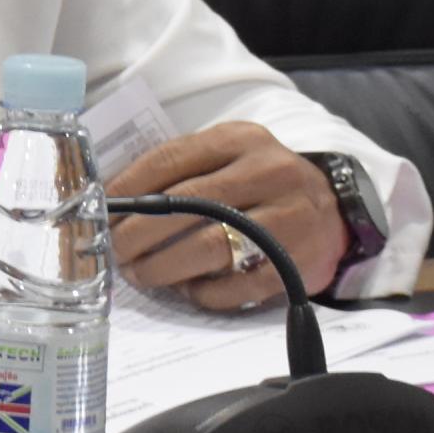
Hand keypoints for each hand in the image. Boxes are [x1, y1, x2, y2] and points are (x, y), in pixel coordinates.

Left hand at [107, 123, 340, 309]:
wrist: (333, 212)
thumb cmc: (259, 186)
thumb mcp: (225, 160)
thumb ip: (178, 173)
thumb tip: (112, 203)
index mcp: (240, 140)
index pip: (170, 160)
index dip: (127, 189)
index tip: (100, 212)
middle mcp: (268, 172)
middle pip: (186, 204)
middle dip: (137, 233)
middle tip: (114, 252)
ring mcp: (289, 217)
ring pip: (210, 245)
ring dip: (164, 266)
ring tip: (141, 274)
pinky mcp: (301, 261)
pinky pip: (239, 284)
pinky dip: (206, 292)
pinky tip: (189, 290)